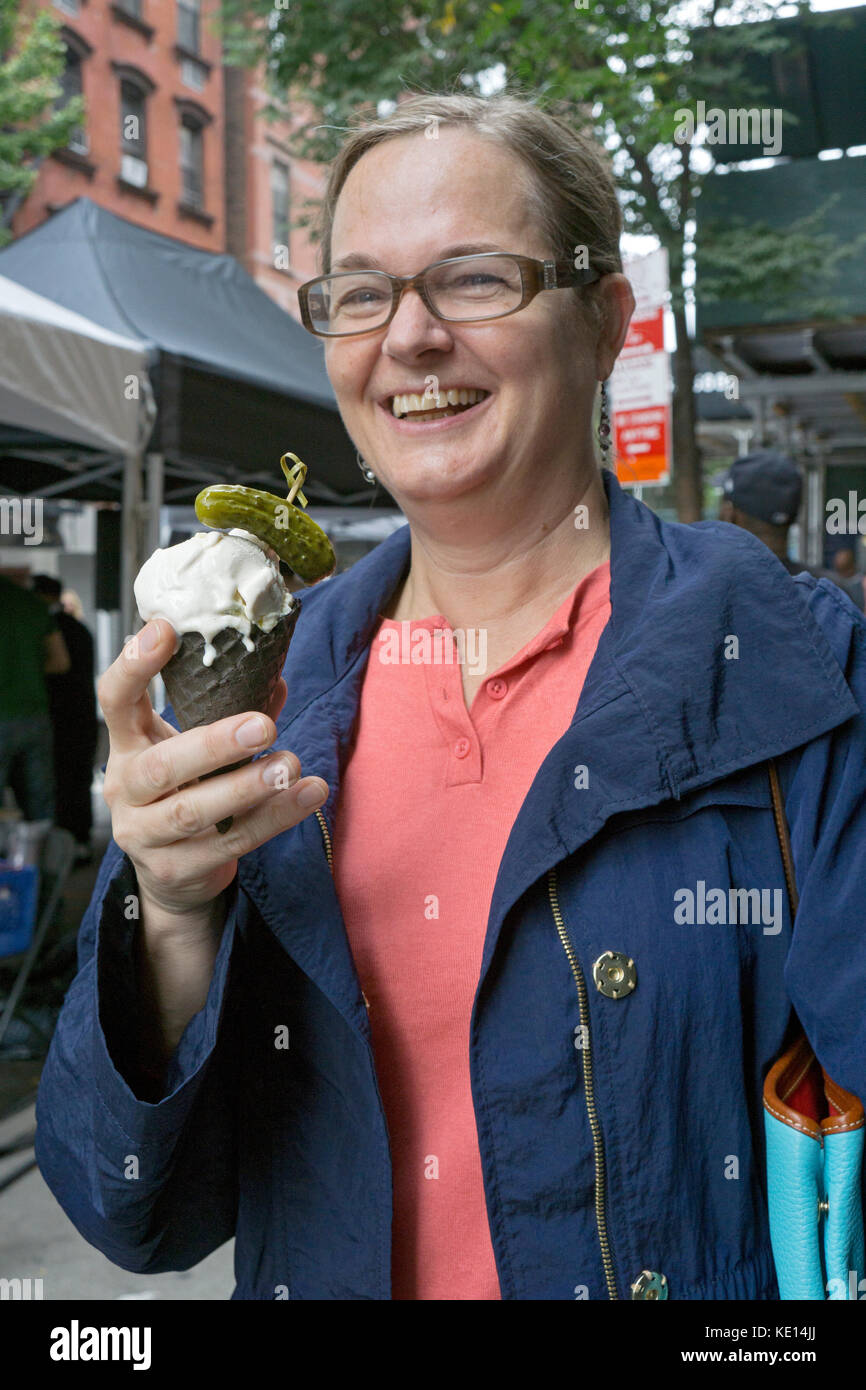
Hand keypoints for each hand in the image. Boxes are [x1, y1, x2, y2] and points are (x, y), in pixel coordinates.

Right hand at [98, 619, 328, 923]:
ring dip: (247, 788)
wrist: (172, 874)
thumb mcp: (194, 750)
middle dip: (214, 745)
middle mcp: (127, 789)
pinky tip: (307, 796)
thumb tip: (275, 679)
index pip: (114, 700)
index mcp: (127, 746)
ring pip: (194, 812)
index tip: (166, 629)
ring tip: (291, 766)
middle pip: (162, 767)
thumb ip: (229, 714)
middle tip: (262, 726)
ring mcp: (146, 835)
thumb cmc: (186, 792)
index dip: (134, 664)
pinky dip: (274, 818)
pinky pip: (230, 843)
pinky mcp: (177, 869)